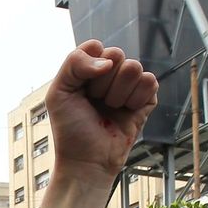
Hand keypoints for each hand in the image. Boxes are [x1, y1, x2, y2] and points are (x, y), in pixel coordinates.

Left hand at [46, 41, 157, 189]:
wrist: (87, 160)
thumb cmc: (70, 129)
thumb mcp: (58, 92)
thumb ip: (74, 63)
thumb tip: (108, 62)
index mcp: (88, 69)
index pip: (96, 47)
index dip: (88, 67)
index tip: (79, 90)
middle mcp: (109, 74)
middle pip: (117, 54)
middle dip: (102, 82)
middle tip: (95, 102)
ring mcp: (128, 86)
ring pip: (134, 67)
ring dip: (118, 93)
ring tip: (109, 109)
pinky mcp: (146, 99)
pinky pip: (149, 82)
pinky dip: (135, 99)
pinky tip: (125, 113)